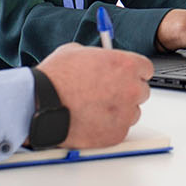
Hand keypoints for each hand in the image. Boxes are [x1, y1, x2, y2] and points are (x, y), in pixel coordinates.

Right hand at [36, 42, 153, 148]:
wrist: (40, 104)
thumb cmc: (55, 79)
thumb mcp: (76, 52)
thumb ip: (97, 56)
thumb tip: (101, 58)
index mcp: (125, 65)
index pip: (146, 69)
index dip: (133, 72)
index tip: (126, 76)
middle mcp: (130, 89)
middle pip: (141, 91)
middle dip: (127, 91)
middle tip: (107, 93)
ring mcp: (125, 113)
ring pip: (132, 112)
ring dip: (119, 110)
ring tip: (95, 108)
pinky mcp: (116, 133)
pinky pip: (120, 129)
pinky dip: (109, 126)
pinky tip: (91, 120)